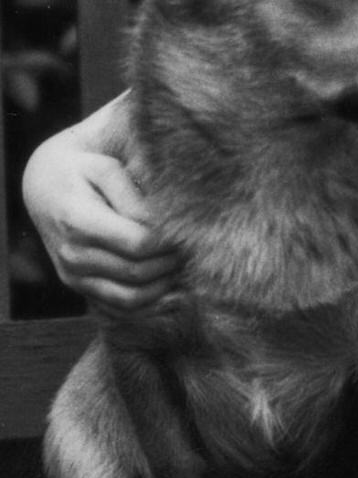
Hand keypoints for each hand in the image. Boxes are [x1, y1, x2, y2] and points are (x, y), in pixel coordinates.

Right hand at [22, 120, 180, 315]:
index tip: (189, 228)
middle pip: (139, 272)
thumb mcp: (106, 168)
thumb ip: (134, 196)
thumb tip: (161, 226)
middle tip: (194, 244)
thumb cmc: (83, 170)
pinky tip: (169, 282)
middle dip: (173, 260)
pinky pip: (120, 309)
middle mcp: (73, 255)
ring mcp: (74, 276)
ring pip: (132, 298)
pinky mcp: (80, 288)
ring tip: (182, 261)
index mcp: (78, 221)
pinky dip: (149, 302)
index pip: (140, 243)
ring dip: (165, 284)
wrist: (44, 186)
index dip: (171, 240)